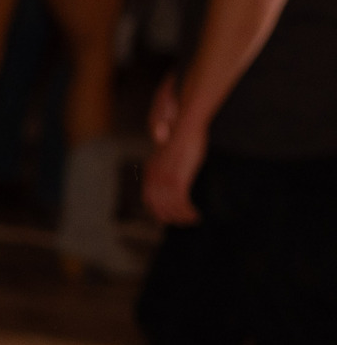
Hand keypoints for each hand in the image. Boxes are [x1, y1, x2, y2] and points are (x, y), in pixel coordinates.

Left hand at [143, 82, 204, 225]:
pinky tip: (195, 214)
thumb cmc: (181, 134)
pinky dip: (186, 211)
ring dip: (181, 217)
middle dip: (169, 217)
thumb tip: (167, 176)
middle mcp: (153, 175)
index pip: (148, 198)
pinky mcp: (177, 177)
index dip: (158, 211)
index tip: (169, 218)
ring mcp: (164, 177)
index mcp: (150, 169)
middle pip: (157, 205)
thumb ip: (166, 164)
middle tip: (183, 222)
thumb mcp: (169, 151)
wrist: (185, 122)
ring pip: (169, 206)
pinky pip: (180, 202)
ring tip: (192, 220)